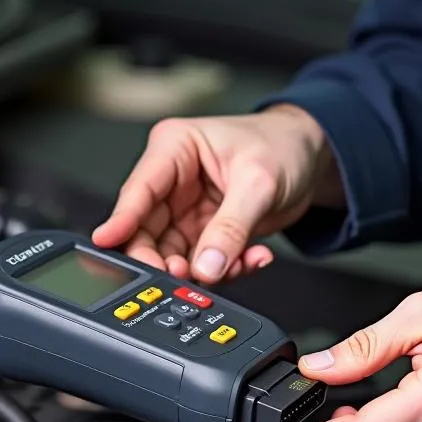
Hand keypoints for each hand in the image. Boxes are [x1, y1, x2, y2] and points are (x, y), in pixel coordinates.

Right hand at [91, 105, 343, 281]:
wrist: (314, 157)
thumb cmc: (283, 144)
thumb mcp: (258, 182)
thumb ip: (231, 227)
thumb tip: (207, 265)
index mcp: (174, 148)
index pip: (139, 190)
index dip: (122, 220)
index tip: (107, 244)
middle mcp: (174, 180)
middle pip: (147, 229)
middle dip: (163, 258)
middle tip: (181, 276)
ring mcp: (188, 210)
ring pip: (174, 253)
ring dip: (201, 269)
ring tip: (229, 268)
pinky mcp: (207, 231)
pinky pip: (205, 261)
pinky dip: (227, 269)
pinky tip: (250, 260)